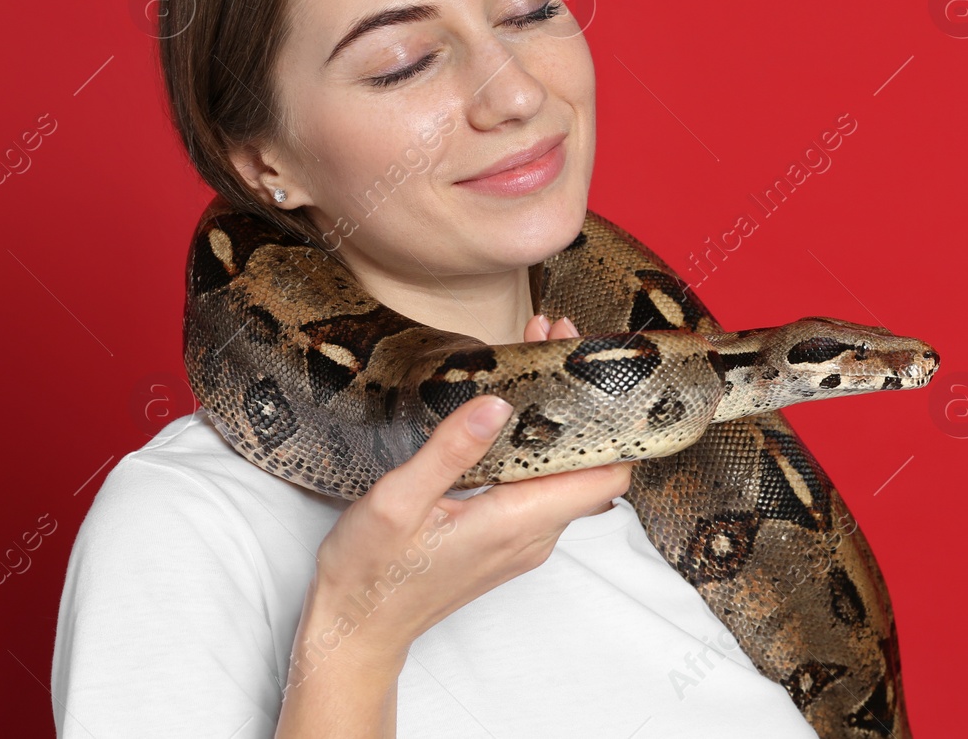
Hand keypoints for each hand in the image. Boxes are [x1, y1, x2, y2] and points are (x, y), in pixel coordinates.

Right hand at [295, 310, 624, 680]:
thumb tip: (497, 404)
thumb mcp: (398, 501)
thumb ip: (451, 450)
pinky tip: (509, 410)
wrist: (356, 629)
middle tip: (550, 340)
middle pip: (591, 462)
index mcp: (519, 523)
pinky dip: (537, 443)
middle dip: (581, 399)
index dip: (611, 417)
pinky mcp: (508, 539)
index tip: (587, 364)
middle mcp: (535, 534)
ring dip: (558, 418)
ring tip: (529, 360)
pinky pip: (542, 486)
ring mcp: (525, 539)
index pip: (608, 473)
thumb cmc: (370, 572)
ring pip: (567, 472)